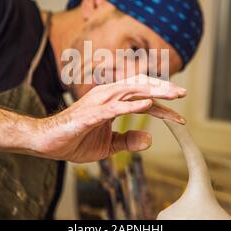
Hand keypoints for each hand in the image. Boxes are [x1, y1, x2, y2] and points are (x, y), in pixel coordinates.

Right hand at [31, 74, 186, 162]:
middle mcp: (106, 95)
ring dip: (153, 92)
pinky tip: (147, 105)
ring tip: (172, 95)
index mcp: (111, 100)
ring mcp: (98, 102)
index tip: (179, 116)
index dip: (162, 106)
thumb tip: (149, 139)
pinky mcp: (90, 114)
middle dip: (163, 88)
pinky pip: (114, 107)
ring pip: (130, 91)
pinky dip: (132, 105)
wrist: (48, 143)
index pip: (142, 98)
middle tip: (183, 93)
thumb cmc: (75, 140)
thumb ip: (128, 140)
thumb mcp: (108, 145)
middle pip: (139, 85)